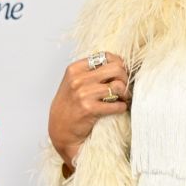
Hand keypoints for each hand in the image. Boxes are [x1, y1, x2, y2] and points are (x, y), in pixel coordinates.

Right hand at [49, 49, 130, 167]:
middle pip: (116, 69)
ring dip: (125, 94)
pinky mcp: (89, 109)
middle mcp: (78, 79)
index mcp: (75, 69)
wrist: (60, 130)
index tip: (121, 74)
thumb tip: (119, 65)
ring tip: (123, 99)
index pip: (106, 56)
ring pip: (118, 86)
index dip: (118, 64)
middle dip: (125, 78)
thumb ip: (91, 72)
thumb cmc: (70, 106)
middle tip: (124, 87)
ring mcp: (83, 94)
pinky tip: (119, 108)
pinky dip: (122, 107)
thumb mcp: (74, 83)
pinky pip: (116, 105)